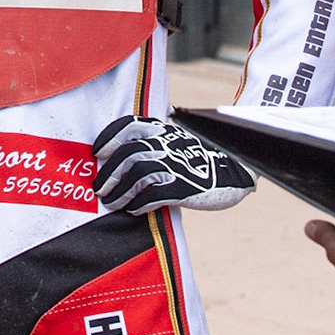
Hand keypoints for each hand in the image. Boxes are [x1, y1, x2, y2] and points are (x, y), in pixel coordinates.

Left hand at [92, 117, 254, 214]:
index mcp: (164, 129)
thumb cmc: (202, 156)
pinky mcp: (185, 187)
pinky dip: (139, 204)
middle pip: (128, 154)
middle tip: (100, 189)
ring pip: (137, 175)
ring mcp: (177, 165)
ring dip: (120, 192)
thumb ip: (157, 134)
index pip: (128, 125)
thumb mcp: (180, 136)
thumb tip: (132, 135)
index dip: (109, 138)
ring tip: (112, 203)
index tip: (97, 153)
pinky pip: (154, 196)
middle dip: (109, 173)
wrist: (237, 172)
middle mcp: (168, 143)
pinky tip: (134, 210)